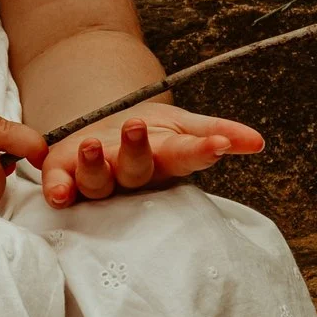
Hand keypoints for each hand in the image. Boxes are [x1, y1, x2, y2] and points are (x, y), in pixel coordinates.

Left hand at [40, 101, 262, 207]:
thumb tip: (258, 142)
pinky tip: (57, 192)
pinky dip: (57, 189)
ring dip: (95, 167)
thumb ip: (218, 131)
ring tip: (93, 145)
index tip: (219, 143)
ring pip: (97, 181)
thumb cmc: (150, 136)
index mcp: (163, 159)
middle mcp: (130, 174)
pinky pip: (60, 186)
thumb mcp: (183, 125)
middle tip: (136, 127)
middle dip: (136, 150)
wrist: (101, 133)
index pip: (186, 156)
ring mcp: (98, 177)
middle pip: (136, 169)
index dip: (202, 152)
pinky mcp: (64, 176)